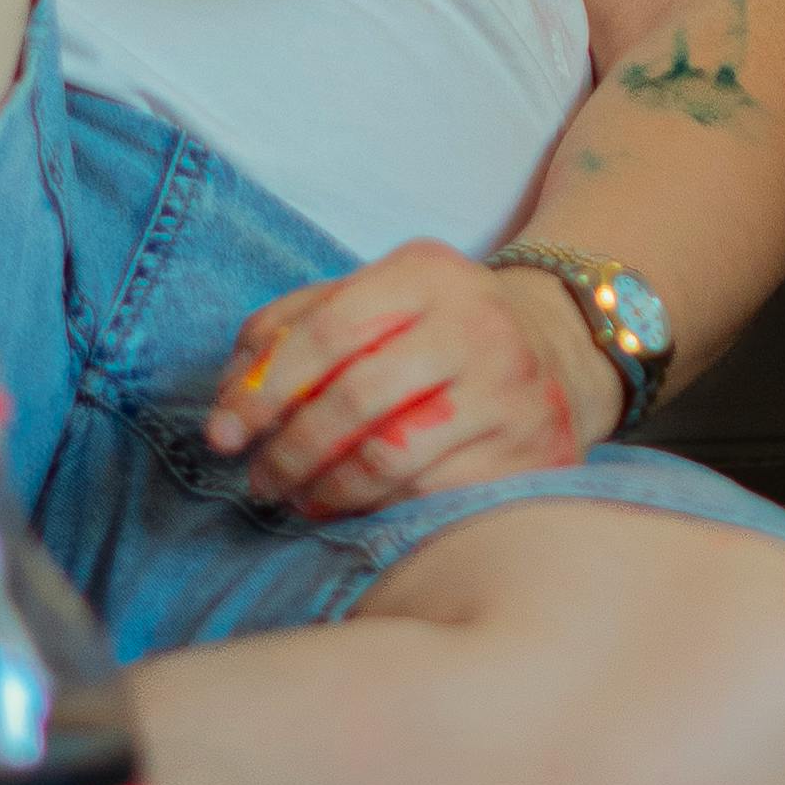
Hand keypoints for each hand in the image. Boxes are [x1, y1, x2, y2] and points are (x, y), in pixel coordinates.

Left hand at [202, 237, 614, 510]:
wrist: (561, 343)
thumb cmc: (438, 324)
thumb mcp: (378, 292)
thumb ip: (297, 323)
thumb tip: (230, 391)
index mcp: (426, 274)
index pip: (328, 330)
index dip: (264, 388)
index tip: (223, 432)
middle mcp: (476, 327)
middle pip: (358, 400)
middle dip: (291, 450)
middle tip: (259, 480)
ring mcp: (509, 392)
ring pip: (392, 459)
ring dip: (327, 491)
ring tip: (298, 498)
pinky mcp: (532, 452)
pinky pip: (433, 496)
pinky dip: (380, 510)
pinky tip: (356, 510)